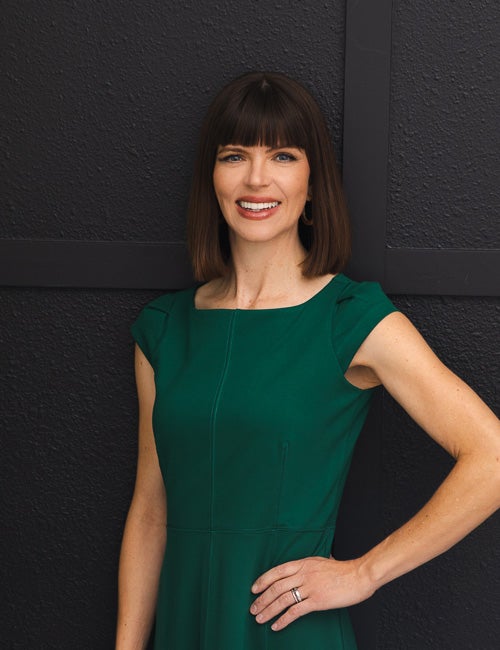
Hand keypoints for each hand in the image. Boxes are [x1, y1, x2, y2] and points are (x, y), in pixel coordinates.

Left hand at [249, 555, 374, 630]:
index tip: (254, 589)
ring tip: (260, 618)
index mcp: (303, 563)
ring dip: (269, 610)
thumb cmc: (342, 570)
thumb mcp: (320, 562)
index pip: (277, 571)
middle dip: (262, 599)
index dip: (263, 580)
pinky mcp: (317, 601)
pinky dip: (283, 619)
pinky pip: (295, 611)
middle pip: (276, 587)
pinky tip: (276, 625)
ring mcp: (310, 587)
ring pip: (282, 599)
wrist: (359, 575)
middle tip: (253, 608)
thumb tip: (299, 570)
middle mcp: (303, 574)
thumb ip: (307, 567)